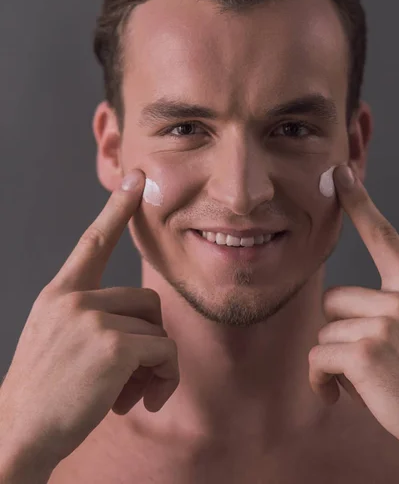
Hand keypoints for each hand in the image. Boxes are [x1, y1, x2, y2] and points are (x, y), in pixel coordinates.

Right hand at [0, 169, 178, 470]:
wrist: (18, 434)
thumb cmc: (46, 391)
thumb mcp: (58, 338)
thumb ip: (91, 316)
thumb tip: (144, 311)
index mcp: (61, 294)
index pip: (93, 242)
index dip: (117, 208)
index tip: (135, 179)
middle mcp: (75, 299)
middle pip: (148, 302)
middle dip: (149, 340)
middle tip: (133, 375)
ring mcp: (93, 320)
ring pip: (158, 329)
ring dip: (155, 364)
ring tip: (131, 391)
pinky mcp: (113, 346)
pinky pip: (165, 351)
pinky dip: (164, 377)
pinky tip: (141, 399)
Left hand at [308, 164, 398, 475]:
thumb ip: (395, 309)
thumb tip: (347, 309)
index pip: (385, 237)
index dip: (360, 204)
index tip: (341, 175)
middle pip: (334, 299)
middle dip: (338, 331)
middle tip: (360, 361)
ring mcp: (384, 324)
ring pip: (324, 330)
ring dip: (331, 359)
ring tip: (358, 383)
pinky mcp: (364, 352)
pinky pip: (317, 355)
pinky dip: (320, 378)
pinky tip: (337, 393)